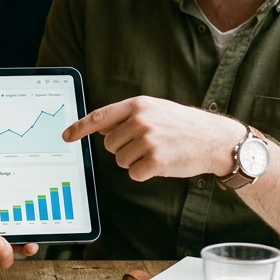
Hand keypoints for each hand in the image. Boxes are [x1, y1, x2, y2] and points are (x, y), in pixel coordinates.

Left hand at [63, 95, 241, 181]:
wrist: (214, 139)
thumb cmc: (183, 125)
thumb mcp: (155, 110)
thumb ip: (127, 117)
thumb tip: (101, 129)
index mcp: (137, 105)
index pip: (100, 117)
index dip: (80, 128)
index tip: (66, 137)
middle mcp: (140, 120)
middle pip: (109, 145)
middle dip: (123, 149)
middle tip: (146, 145)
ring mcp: (148, 140)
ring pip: (120, 160)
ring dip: (134, 162)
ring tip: (156, 152)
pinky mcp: (156, 160)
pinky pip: (133, 173)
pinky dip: (144, 173)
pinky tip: (161, 164)